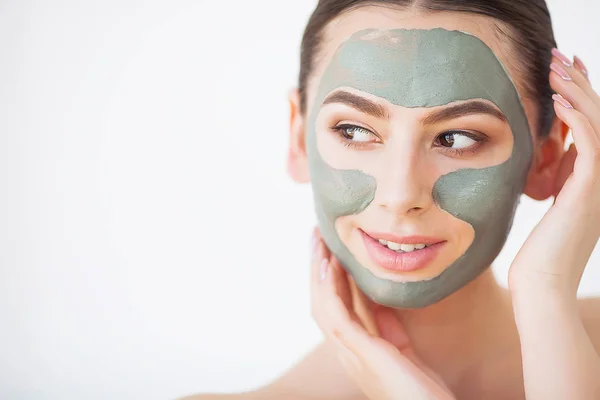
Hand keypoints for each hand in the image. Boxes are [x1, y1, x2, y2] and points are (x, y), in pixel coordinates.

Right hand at [310, 228, 454, 399]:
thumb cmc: (422, 393)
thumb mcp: (403, 350)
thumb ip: (388, 327)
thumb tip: (379, 299)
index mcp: (356, 348)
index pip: (335, 306)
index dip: (329, 276)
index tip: (329, 248)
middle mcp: (347, 351)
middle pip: (322, 302)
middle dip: (318, 268)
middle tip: (317, 236)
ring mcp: (351, 354)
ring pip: (323, 305)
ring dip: (318, 271)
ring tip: (318, 242)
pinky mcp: (361, 354)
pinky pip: (337, 317)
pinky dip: (330, 290)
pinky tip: (329, 267)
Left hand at [508, 50, 599, 398]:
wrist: (541, 287)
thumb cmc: (533, 254)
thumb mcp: (539, 206)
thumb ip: (543, 179)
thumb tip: (531, 158)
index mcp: (585, 179)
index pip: (586, 126)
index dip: (576, 96)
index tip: (559, 73)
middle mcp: (598, 177)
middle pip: (596, 117)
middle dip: (578, 84)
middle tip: (559, 56)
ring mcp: (597, 184)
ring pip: (597, 124)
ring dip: (577, 91)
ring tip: (556, 67)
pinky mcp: (589, 192)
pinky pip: (591, 145)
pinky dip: (577, 119)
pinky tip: (558, 101)